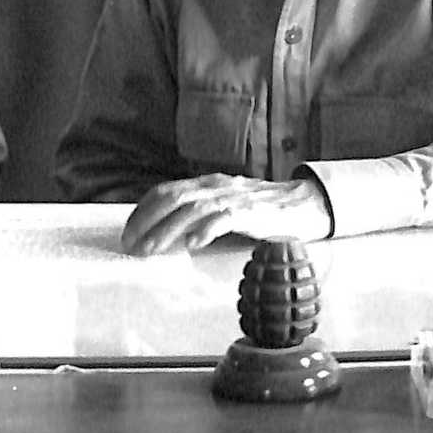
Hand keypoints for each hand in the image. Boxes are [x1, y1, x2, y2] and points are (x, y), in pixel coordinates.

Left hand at [120, 173, 331, 255]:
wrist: (304, 206)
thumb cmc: (262, 211)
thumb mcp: (225, 206)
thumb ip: (200, 213)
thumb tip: (166, 232)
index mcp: (207, 184)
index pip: (166, 190)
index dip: (143, 210)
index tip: (128, 231)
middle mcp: (217, 186)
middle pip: (173, 197)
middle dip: (147, 220)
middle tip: (131, 243)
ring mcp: (235, 197)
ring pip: (193, 209)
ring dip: (168, 229)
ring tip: (152, 249)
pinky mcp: (253, 212)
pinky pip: (225, 218)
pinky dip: (206, 230)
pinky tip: (193, 244)